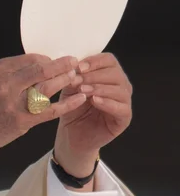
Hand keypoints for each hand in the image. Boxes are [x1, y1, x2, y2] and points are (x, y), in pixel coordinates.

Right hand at [0, 54, 86, 153]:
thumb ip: (8, 74)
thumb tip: (35, 65)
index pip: (30, 59)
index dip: (47, 59)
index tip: (56, 62)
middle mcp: (5, 84)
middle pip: (41, 68)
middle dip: (61, 64)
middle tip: (74, 62)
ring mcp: (13, 103)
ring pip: (48, 86)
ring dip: (66, 80)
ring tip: (76, 77)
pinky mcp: (21, 121)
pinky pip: (51, 110)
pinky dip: (68, 103)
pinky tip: (80, 98)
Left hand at [54, 53, 132, 176]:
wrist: (71, 134)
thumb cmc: (72, 109)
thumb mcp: (70, 89)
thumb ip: (74, 77)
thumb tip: (72, 66)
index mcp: (108, 75)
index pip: (109, 60)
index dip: (94, 61)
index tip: (78, 67)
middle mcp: (120, 86)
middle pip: (115, 73)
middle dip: (94, 75)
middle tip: (77, 81)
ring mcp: (124, 102)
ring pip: (120, 89)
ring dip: (99, 88)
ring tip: (83, 91)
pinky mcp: (124, 118)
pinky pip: (121, 108)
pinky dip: (108, 103)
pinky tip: (94, 101)